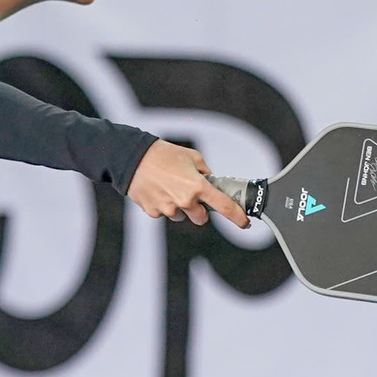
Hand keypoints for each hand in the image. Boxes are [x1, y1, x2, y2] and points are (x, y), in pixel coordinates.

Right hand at [127, 140, 249, 229]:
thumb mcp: (191, 156)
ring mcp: (168, 209)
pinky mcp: (153, 212)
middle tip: (192, 195)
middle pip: (201, 218)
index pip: (224, 206)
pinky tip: (158, 191)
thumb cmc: (161, 154)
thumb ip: (205, 172)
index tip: (244, 222)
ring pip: (182, 216)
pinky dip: (164, 205)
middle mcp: (184, 201)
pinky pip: (164, 214)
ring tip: (169, 188)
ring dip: (180, 207)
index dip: (237, 217)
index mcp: (197, 186)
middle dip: (200, 210)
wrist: (131, 158)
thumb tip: (212, 181)